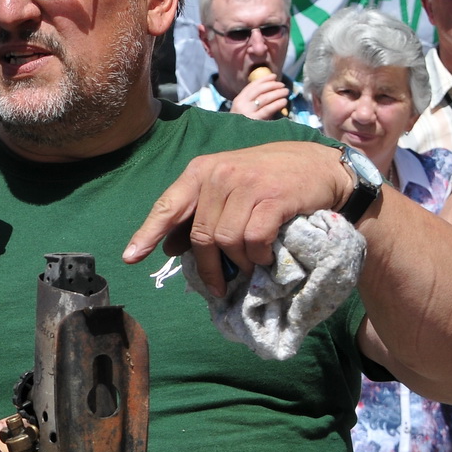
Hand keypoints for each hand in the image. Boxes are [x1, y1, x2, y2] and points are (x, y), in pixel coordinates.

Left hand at [122, 140, 349, 296]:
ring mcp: (247, 184)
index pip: (168, 206)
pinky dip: (258, 255)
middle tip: (220, 285)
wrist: (320, 166)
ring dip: (239, 261)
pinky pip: (253, 239)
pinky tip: (265, 255)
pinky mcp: (273, 198)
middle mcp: (220, 174)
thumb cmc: (270, 179)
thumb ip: (199, 213)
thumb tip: (168, 247)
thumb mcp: (229, 187)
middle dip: (208, 267)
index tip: (131, 258)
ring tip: (251, 264)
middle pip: (200, 235)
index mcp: (202, 171)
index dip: (148, 233)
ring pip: (226, 240)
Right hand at [230, 75, 289, 120]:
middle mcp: (242, 104)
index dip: (264, 79)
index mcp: (238, 99)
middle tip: (282, 85)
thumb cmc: (242, 125)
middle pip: (259, 90)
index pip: (252, 86)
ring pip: (264, 98)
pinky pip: (268, 109)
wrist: (234, 139)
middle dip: (272, 85)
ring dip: (277, 93)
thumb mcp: (243, 110)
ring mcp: (247, 112)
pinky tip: (284, 101)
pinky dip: (277, 103)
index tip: (274, 76)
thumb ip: (252, 101)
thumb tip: (270, 90)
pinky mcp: (254, 120)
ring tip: (285, 91)